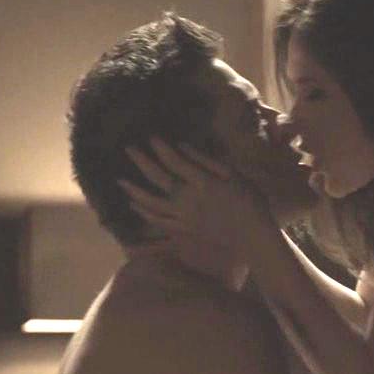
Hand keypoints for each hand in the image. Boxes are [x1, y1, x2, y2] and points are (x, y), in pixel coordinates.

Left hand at [117, 137, 271, 253]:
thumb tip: (182, 146)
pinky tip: (135, 205)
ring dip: (134, 190)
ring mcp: (183, 218)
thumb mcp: (233, 175)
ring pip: (151, 203)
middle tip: (128, 149)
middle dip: (141, 162)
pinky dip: (144, 213)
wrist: (252, 237)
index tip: (150, 137)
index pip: (175, 162)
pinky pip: (158, 222)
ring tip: (122, 180)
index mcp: (202, 183)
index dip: (160, 148)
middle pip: (158, 179)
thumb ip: (206, 160)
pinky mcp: (183, 231)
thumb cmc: (249, 201)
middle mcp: (188, 200)